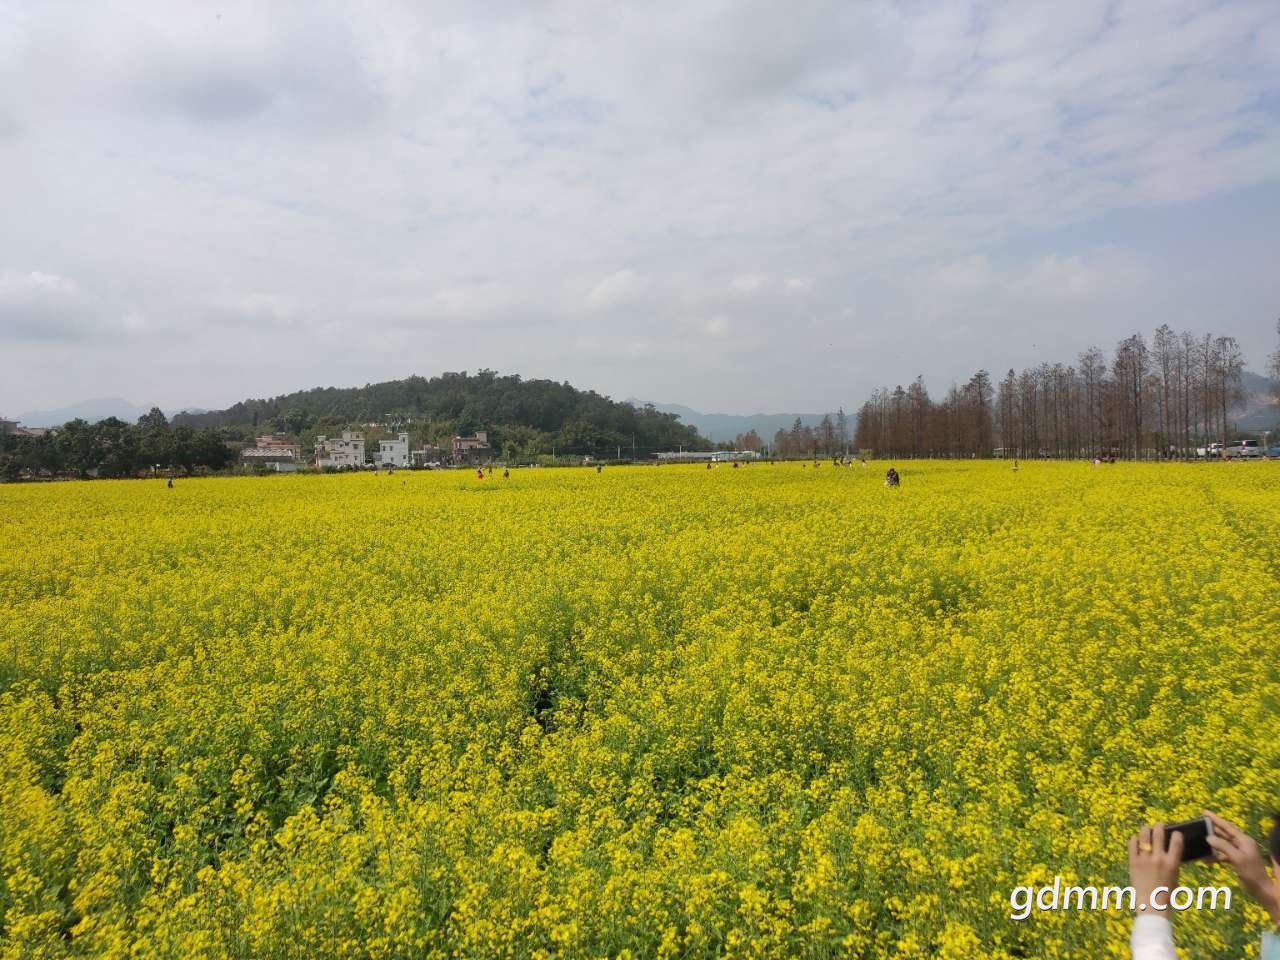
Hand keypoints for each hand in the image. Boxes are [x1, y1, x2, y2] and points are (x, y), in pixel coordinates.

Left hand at [1130, 823, 1182, 915]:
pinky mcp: (1133, 862)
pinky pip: (1132, 845)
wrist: (1151, 904)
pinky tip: (1136, 839)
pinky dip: (1134, 840)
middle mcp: (1159, 859)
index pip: (1177, 841)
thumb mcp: (1175, 876)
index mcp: (1172, 863)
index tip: (1175, 832)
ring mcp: (1145, 859)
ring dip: (1146, 830)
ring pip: (1144, 836)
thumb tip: (1170, 848)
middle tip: (1159, 824)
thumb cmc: (1166, 892)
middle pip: (1159, 834)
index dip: (1177, 834)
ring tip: (1146, 828)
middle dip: (1159, 826)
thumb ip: (1172, 862)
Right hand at [1204, 811, 1279, 927]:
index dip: (1216, 819)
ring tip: (1200, 841)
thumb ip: (1223, 846)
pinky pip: (1223, 855)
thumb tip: (1208, 837)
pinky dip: (1215, 857)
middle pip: (1225, 834)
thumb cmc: (1251, 872)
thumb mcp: (1237, 858)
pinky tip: (1206, 860)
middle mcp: (1242, 844)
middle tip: (1199, 824)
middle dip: (1213, 829)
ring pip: (1223, 844)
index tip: (1204, 812)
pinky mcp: (1236, 860)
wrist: (1260, 888)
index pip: (1228, 827)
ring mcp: (1239, 852)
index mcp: (1244, 840)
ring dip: (1212, 844)